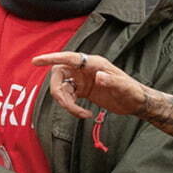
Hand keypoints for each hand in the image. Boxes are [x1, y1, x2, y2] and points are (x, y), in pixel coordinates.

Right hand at [33, 52, 148, 119]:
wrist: (136, 103)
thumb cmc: (132, 92)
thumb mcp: (124, 88)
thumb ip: (111, 81)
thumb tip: (99, 76)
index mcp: (93, 63)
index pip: (69, 58)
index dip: (52, 59)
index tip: (36, 61)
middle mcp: (84, 69)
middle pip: (59, 75)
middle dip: (59, 92)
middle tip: (68, 106)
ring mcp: (82, 79)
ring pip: (61, 88)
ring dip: (66, 103)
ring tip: (81, 114)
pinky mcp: (82, 90)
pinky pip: (67, 96)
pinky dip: (71, 107)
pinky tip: (84, 114)